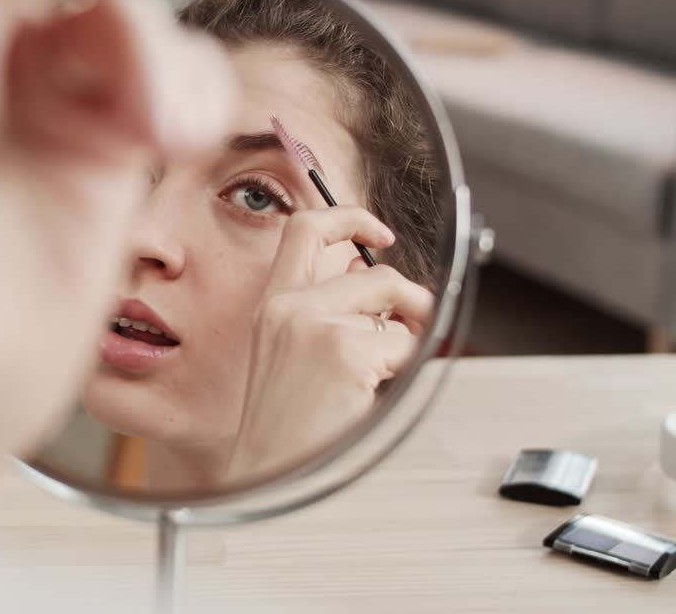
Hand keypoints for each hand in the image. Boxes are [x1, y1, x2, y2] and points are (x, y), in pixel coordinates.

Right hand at [228, 206, 434, 480]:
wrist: (268, 469)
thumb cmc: (283, 421)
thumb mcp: (287, 350)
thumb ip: (321, 307)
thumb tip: (363, 270)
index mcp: (271, 304)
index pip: (304, 229)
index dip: (348, 217)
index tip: (377, 233)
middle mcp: (288, 307)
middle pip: (372, 270)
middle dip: (408, 291)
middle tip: (416, 313)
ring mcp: (316, 326)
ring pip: (395, 310)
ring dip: (402, 341)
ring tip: (378, 374)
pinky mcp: (346, 351)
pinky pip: (403, 344)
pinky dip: (400, 369)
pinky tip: (369, 394)